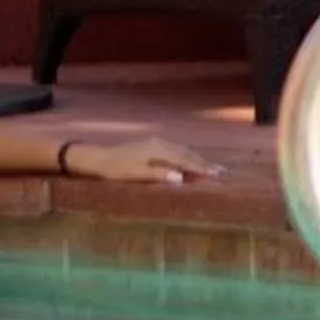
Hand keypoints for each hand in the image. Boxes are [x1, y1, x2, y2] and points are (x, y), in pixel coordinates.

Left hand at [64, 136, 223, 184]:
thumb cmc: (115, 170)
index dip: (201, 168)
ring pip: (181, 150)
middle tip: (221, 171)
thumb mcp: (136, 175)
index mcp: (158, 150)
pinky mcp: (152, 144)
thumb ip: (159, 175)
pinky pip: (175, 149)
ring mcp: (156, 141)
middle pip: (186, 152)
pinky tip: (188, 161)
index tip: (216, 174)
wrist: (98, 157)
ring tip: (209, 167)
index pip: (185, 160)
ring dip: (196, 158)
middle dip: (203, 162)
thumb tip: (180, 178)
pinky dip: (186, 155)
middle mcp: (160, 142)